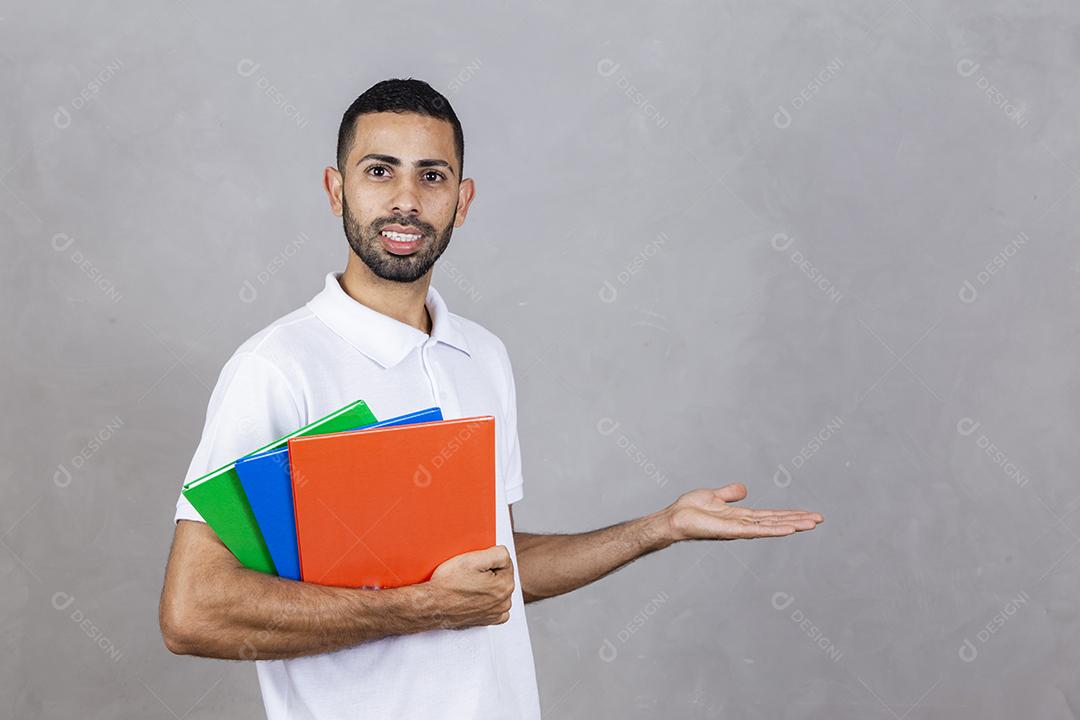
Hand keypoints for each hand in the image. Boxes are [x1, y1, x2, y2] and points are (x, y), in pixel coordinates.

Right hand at [426, 545, 515, 629]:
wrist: (431, 606)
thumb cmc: (447, 586)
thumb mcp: (472, 559)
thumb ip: (497, 553)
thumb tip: (504, 553)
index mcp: (504, 585)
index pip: (505, 560)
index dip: (487, 559)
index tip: (475, 565)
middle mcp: (504, 602)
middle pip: (502, 575)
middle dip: (489, 572)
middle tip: (470, 575)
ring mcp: (496, 613)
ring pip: (498, 590)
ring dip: (488, 586)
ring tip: (469, 585)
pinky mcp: (487, 620)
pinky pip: (496, 607)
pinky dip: (488, 601)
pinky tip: (475, 596)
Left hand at [663, 483, 822, 540]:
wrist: (674, 518)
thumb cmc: (689, 510)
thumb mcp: (713, 495)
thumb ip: (729, 494)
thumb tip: (744, 489)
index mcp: (741, 517)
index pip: (770, 516)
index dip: (789, 515)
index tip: (808, 514)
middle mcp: (743, 524)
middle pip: (776, 522)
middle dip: (797, 520)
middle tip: (820, 519)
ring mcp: (739, 529)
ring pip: (771, 526)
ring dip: (792, 525)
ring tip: (812, 523)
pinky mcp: (732, 531)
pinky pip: (757, 530)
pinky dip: (773, 529)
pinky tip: (789, 529)